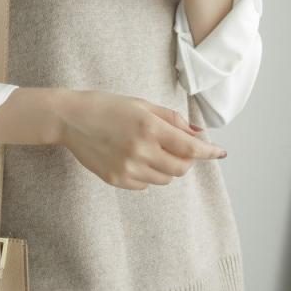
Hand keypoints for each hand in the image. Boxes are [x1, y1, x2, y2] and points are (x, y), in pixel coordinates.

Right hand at [56, 90, 227, 190]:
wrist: (70, 119)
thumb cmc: (107, 106)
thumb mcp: (142, 105)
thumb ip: (173, 119)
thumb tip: (198, 133)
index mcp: (149, 128)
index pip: (191, 148)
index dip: (210, 152)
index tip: (220, 152)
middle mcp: (140, 150)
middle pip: (181, 169)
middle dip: (186, 161)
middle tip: (179, 149)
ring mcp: (127, 168)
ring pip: (164, 179)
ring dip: (167, 168)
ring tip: (152, 151)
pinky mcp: (116, 179)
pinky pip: (144, 185)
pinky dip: (148, 175)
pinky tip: (135, 158)